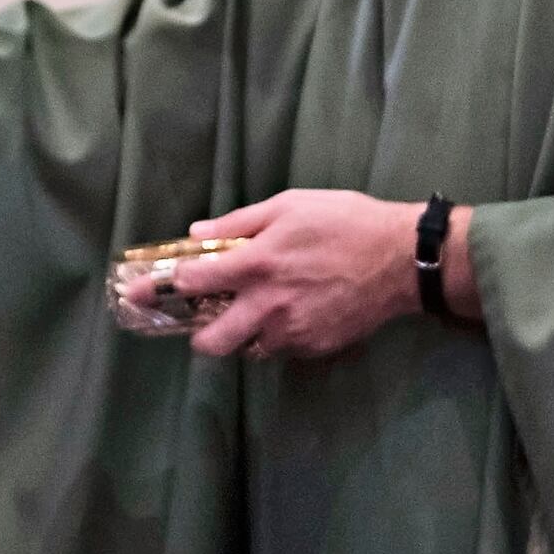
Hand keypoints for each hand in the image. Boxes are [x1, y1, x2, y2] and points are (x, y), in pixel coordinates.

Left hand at [177, 190, 423, 361]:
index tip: (151, 289)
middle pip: (212, 343)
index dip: (166, 286)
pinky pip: (280, 348)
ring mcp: (292, 332)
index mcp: (257, 265)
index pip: (193, 283)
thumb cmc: (345, 221)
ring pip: (248, 348)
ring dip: (244, 334)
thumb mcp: (290, 205)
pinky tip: (292, 313)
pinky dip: (276, 335)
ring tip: (258, 312)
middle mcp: (268, 305)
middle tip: (204, 322)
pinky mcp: (314, 348)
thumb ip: (239, 223)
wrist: (402, 260)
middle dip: (199, 336)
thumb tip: (196, 234)